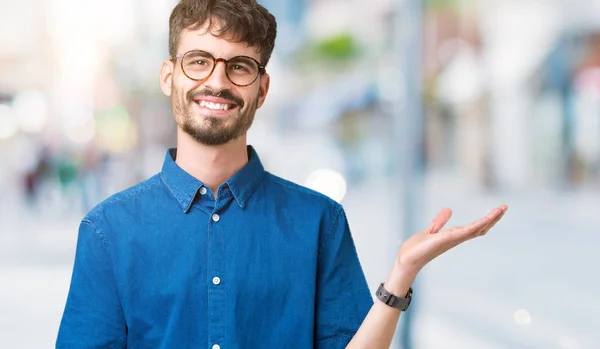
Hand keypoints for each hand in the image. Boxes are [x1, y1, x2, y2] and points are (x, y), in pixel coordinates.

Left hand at [384, 205, 507, 294]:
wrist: (408, 259)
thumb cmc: (417, 249)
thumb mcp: (430, 230)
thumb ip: (439, 222)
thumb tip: (448, 209)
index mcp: (454, 235)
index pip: (474, 227)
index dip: (486, 219)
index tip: (497, 210)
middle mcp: (457, 238)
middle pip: (480, 228)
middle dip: (493, 219)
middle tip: (504, 208)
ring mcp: (454, 239)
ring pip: (477, 228)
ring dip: (490, 219)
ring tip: (501, 209)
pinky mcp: (448, 239)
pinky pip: (466, 231)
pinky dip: (477, 225)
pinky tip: (486, 218)